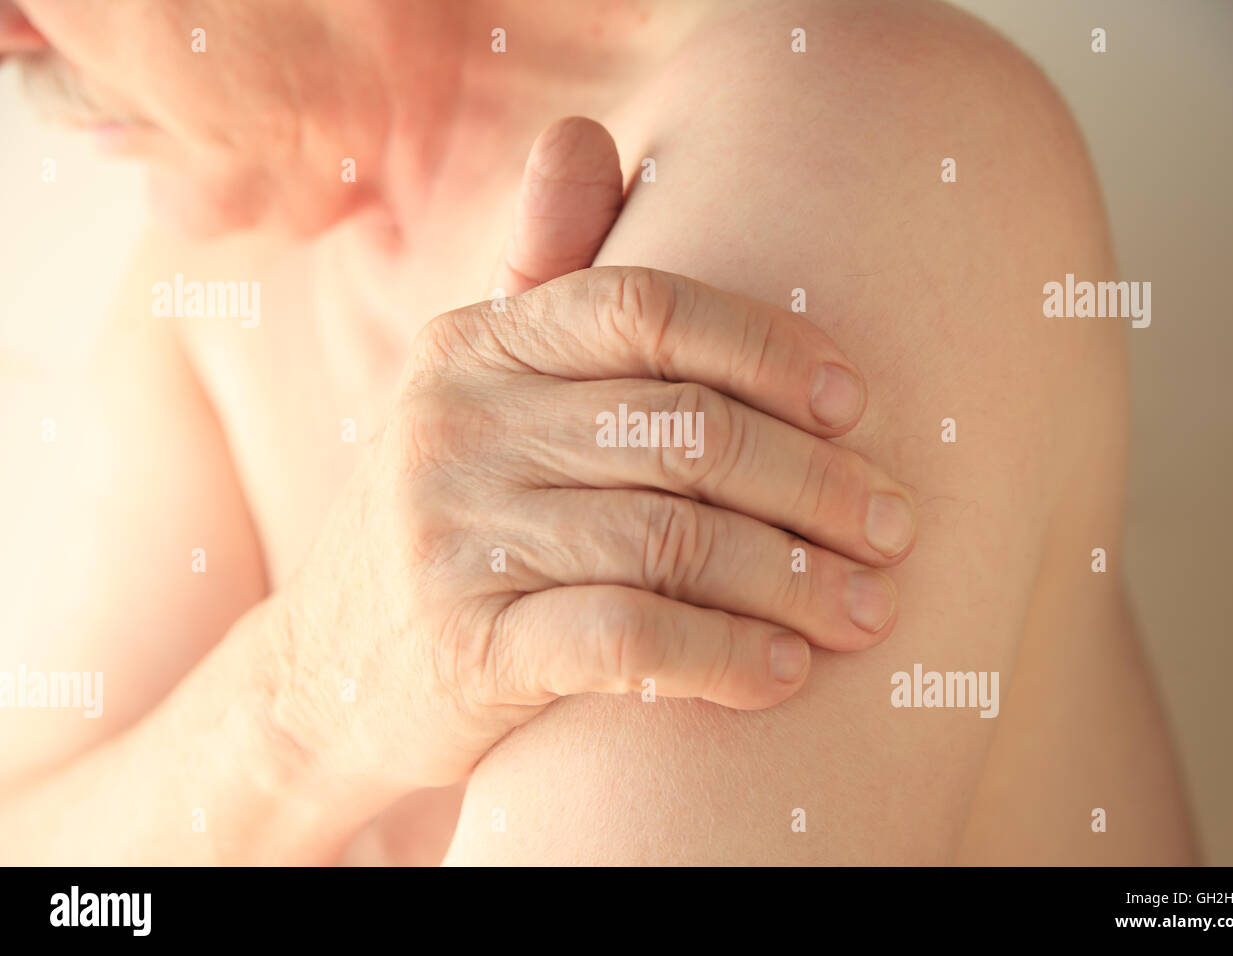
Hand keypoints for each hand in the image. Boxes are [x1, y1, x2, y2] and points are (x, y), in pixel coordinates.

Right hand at [275, 263, 916, 792]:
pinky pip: (626, 640)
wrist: (324, 670)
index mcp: (476, 343)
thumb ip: (541, 270)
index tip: (857, 405)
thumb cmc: (450, 515)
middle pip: (685, 432)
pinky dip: (725, 657)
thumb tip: (584, 132)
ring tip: (870, 610)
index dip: (769, 348)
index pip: (645, 310)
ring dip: (796, 581)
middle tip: (896, 530)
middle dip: (817, 485)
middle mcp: (457, 425)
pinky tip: (787, 673)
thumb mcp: (474, 382)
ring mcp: (452, 539)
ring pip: (672, 539)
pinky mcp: (462, 650)